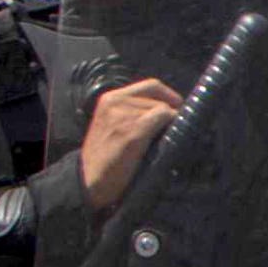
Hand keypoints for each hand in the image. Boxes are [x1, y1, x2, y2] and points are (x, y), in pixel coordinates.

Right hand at [76, 76, 180, 212]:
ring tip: (168, 137)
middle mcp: (115, 102)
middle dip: (172, 110)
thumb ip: (133, 113)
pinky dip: (172, 124)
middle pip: (158, 97)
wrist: (89, 181)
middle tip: (177, 126)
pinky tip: (171, 137)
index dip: (170, 96)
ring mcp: (123, 116)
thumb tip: (169, 109)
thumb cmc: (105, 157)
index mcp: (110, 99)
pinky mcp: (132, 132)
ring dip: (171, 121)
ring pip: (162, 108)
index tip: (178, 109)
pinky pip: (163, 117)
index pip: (151, 86)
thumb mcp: (113, 125)